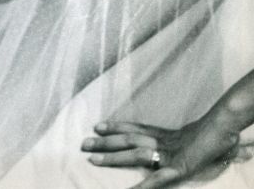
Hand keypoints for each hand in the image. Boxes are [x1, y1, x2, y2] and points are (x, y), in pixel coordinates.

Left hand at [81, 116, 239, 187]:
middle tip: (84, 144)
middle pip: (128, 139)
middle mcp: (162, 141)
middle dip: (105, 142)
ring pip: (135, 154)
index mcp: (165, 134)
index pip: (134, 129)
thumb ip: (175, 141)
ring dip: (113, 157)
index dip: (115, 127)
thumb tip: (163, 147)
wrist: (224, 127)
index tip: (97, 126)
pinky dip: (143, 185)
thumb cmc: (211, 132)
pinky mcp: (179, 167)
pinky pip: (158, 178)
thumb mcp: (188, 137)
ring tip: (93, 159)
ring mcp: (169, 153)